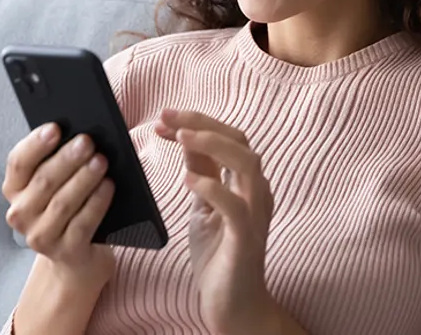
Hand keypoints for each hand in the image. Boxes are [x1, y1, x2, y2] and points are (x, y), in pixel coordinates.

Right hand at [2, 123, 116, 291]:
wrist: (78, 256)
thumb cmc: (71, 207)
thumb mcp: (59, 183)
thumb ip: (61, 161)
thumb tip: (80, 136)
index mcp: (15, 189)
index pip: (18, 163)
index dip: (36, 144)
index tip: (55, 127)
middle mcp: (21, 214)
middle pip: (43, 181)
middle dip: (67, 159)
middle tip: (87, 141)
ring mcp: (41, 236)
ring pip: (62, 202)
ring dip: (83, 179)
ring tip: (101, 161)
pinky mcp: (65, 252)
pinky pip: (82, 224)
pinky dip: (96, 202)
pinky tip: (108, 186)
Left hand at [155, 109, 277, 334]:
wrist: (234, 304)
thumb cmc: (220, 256)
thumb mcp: (203, 208)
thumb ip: (201, 174)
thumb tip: (186, 138)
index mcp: (246, 183)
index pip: (228, 138)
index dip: (197, 122)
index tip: (163, 119)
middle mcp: (257, 192)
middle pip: (240, 141)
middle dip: (202, 123)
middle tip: (167, 118)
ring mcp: (255, 214)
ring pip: (246, 164)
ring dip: (212, 145)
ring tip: (181, 137)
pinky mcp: (246, 238)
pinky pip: (236, 206)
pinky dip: (213, 187)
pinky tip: (188, 180)